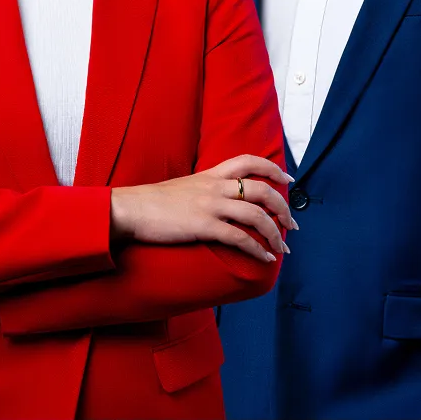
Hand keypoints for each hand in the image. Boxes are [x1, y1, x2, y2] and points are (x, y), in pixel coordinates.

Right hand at [109, 154, 295, 261]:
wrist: (129, 209)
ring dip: (275, 233)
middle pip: (262, 189)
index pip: (248, 161)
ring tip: (282, 248)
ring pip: (256, 215)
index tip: (288, 179)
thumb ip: (203, 189)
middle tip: (291, 224)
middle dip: (283, 207)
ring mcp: (210, 207)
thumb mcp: (182, 187)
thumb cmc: (151, 202)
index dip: (272, 169)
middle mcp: (214, 187)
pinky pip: (240, 238)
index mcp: (209, 175)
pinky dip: (257, 250)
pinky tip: (264, 258)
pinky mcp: (204, 227)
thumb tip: (217, 200)